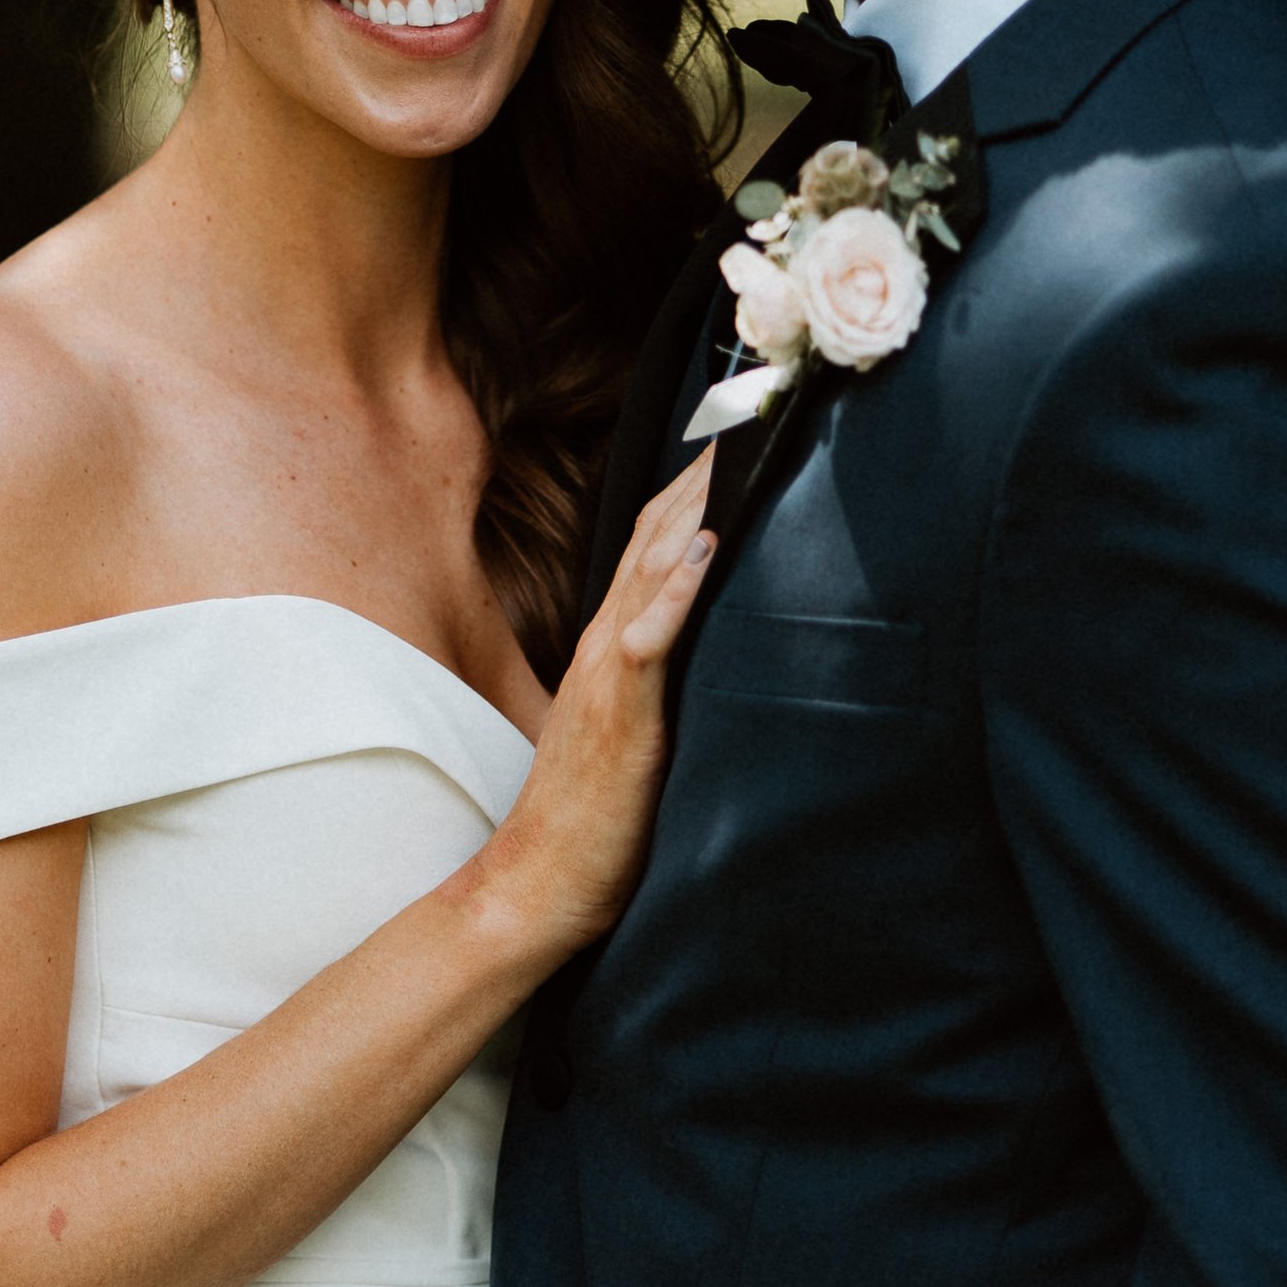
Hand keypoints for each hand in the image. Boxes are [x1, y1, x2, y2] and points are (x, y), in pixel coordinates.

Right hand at [479, 453, 715, 965]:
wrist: (538, 880)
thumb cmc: (593, 814)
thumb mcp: (633, 726)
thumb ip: (655, 678)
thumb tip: (698, 649)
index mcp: (613, 645)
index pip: (654, 545)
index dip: (693, 486)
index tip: (737, 431)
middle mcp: (608, 645)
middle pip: (655, 537)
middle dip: (701, 474)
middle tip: (747, 407)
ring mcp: (610, 675)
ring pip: (651, 571)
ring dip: (692, 508)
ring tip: (733, 449)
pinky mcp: (622, 716)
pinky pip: (648, 641)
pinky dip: (675, 591)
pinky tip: (704, 551)